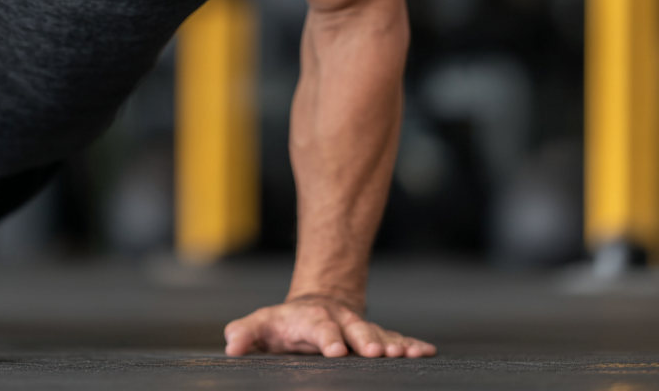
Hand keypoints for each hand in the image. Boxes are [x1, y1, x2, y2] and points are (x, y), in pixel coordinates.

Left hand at [224, 294, 435, 357]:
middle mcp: (338, 320)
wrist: (315, 303)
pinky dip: (411, 345)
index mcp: (310, 319)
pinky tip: (426, 352)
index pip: (318, 328)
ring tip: (405, 354)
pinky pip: (396, 339)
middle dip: (365, 339)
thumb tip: (231, 345)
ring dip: (392, 343)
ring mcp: (359, 327)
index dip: (327, 338)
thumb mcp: (262, 326)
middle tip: (376, 352)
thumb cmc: (284, 324)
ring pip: (378, 333)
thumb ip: (246, 334)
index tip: (335, 351)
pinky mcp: (376, 336)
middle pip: (353, 328)